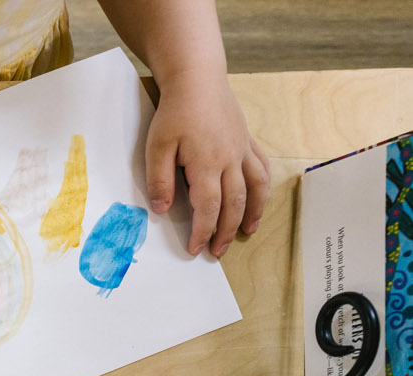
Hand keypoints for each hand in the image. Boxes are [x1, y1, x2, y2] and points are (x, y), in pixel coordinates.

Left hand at [145, 72, 268, 257]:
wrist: (198, 79)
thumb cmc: (175, 112)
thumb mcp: (157, 146)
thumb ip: (160, 180)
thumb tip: (162, 210)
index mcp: (207, 163)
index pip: (208, 207)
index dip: (202, 231)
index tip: (195, 249)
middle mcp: (230, 159)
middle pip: (233, 203)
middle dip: (225, 231)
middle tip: (217, 251)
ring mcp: (242, 150)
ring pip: (255, 188)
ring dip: (252, 213)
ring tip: (246, 232)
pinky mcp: (247, 141)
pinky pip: (262, 168)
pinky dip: (263, 188)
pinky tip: (259, 199)